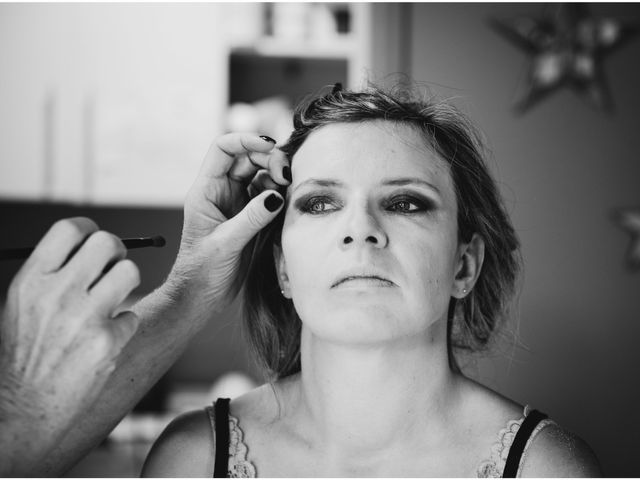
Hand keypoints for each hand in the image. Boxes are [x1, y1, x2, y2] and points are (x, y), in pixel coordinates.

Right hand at [0, 217, 139, 474]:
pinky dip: (123, 326)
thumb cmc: (25, 352)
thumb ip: (51, 273)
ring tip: (111, 300)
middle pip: (107, 243)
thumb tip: (89, 242)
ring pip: (130, 272)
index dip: (89, 228)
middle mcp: (57, 294)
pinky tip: (103, 340)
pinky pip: (132, 316)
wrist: (24, 408)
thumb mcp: (22, 305)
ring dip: (126, 284)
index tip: (94, 238)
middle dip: (117, 251)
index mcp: (32, 280)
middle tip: (113, 265)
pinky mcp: (107, 342)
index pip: (70, 229)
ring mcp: (84, 318)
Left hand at [169, 133, 288, 311]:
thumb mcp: (225, 244)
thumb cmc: (201, 272)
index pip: (224, 149)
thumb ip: (250, 219)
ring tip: (289, 188)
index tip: (269, 145)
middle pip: (248, 159)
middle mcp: (222, 192)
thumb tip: (276, 196)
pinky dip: (281, 194)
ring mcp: (238, 204)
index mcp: (206, 190)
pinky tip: (288, 201)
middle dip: (269, 159)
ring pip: (261, 175)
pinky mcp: (251, 218)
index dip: (246, 140)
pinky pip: (269, 196)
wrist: (202, 297)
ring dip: (277, 176)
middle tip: (286, 175)